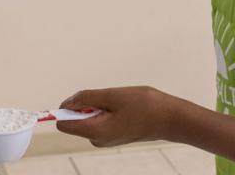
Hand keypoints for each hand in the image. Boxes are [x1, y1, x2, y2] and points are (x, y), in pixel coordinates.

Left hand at [56, 87, 177, 146]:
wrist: (170, 118)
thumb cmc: (145, 106)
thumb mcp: (113, 96)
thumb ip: (87, 98)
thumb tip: (67, 103)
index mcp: (95, 132)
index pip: (63, 123)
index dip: (66, 108)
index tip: (81, 97)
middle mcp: (97, 139)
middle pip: (76, 120)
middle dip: (87, 105)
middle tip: (110, 99)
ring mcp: (106, 139)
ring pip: (89, 118)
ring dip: (99, 106)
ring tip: (120, 103)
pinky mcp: (113, 135)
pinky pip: (100, 120)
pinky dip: (107, 110)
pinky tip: (124, 108)